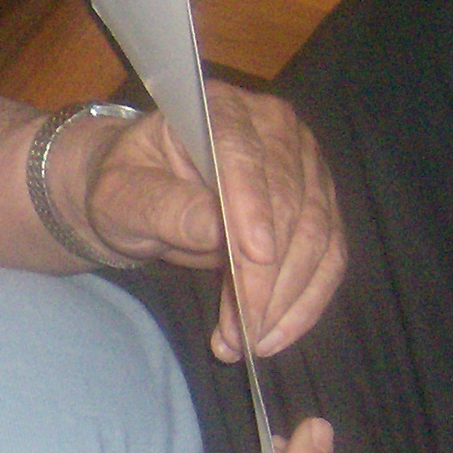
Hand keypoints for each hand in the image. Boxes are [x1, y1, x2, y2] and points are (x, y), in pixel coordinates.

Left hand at [79, 86, 345, 360]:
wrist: (144, 192)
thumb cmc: (129, 187)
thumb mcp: (123, 197)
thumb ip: (166, 208)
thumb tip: (217, 232)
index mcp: (221, 110)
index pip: (243, 155)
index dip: (253, 206)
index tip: (252, 257)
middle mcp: (275, 129)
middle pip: (289, 203)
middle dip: (265, 276)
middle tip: (238, 332)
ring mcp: (305, 166)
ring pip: (317, 236)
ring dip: (286, 298)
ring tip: (245, 342)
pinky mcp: (319, 206)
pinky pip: (329, 258)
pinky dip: (306, 302)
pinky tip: (274, 335)